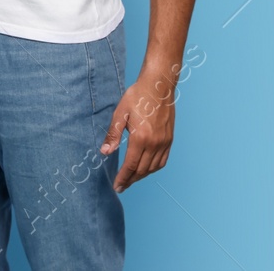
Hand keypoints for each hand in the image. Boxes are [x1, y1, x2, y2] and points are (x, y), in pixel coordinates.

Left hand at [99, 69, 177, 191]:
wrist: (158, 86)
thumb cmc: (137, 97)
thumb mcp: (120, 113)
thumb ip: (112, 135)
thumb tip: (104, 153)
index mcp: (140, 138)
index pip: (131, 165)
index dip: (123, 178)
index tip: (117, 187)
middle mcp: (154, 143)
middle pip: (142, 170)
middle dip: (131, 180)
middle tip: (121, 186)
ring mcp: (164, 142)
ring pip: (153, 168)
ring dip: (142, 176)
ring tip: (131, 179)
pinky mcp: (169, 140)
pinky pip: (163, 160)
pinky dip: (153, 168)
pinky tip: (146, 169)